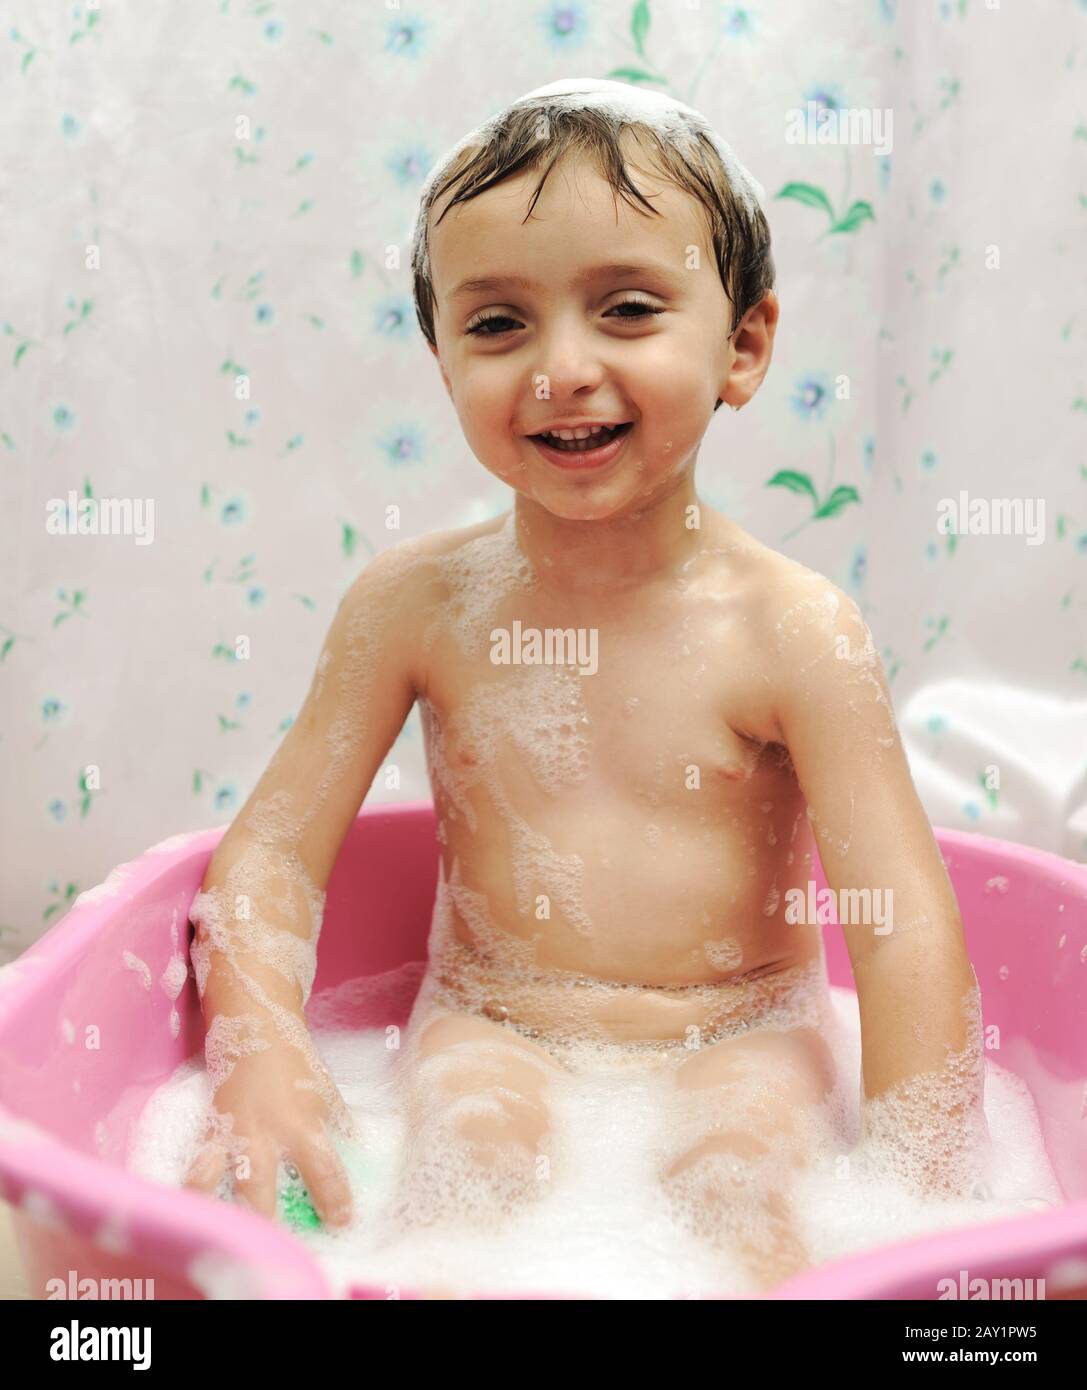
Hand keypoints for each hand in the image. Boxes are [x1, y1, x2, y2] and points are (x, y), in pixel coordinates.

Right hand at [184, 1027, 355, 1227]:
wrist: (254, 1026)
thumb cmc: (294, 1061)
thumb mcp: (324, 1091)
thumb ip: (335, 1125)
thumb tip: (353, 1151)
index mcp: (303, 1122)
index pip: (324, 1169)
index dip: (334, 1199)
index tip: (342, 1222)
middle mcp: (265, 1132)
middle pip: (259, 1185)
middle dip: (262, 1219)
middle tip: (272, 1246)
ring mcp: (232, 1131)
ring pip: (215, 1177)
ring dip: (215, 1207)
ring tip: (218, 1232)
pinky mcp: (210, 1128)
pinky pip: (196, 1162)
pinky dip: (192, 1186)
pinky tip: (189, 1208)